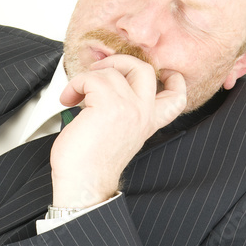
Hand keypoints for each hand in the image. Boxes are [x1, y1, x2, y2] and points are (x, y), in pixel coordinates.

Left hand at [50, 53, 186, 207]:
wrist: (83, 183)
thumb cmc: (91, 164)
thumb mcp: (117, 133)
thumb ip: (122, 110)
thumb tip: (106, 85)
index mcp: (147, 122)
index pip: (176, 97)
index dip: (174, 80)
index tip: (164, 73)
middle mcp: (142, 113)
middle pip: (144, 70)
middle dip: (119, 62)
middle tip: (100, 72)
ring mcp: (128, 107)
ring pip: (109, 72)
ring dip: (85, 79)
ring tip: (75, 95)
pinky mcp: (108, 104)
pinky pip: (90, 78)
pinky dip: (75, 84)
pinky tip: (69, 99)